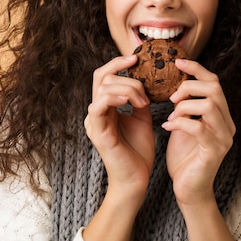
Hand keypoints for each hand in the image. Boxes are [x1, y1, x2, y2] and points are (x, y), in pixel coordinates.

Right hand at [84, 55, 154, 201]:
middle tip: (143, 81)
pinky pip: (98, 106)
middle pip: (100, 77)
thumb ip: (140, 100)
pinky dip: (115, 97)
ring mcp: (95, 122)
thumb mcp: (142, 119)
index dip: (117, 64)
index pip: (104, 76)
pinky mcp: (98, 132)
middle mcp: (96, 113)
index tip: (136, 60)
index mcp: (105, 108)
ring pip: (102, 88)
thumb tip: (146, 81)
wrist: (137, 180)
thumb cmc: (139, 153)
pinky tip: (132, 100)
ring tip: (144, 101)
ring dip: (127, 88)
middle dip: (123, 73)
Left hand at [162, 59, 235, 206]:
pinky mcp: (214, 151)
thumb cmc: (184, 157)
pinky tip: (168, 128)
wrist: (188, 190)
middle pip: (215, 90)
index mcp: (222, 116)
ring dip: (184, 106)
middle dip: (190, 86)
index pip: (215, 82)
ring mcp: (223, 138)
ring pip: (209, 105)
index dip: (197, 69)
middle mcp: (227, 125)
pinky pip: (198, 127)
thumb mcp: (184, 125)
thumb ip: (185, 106)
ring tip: (171, 115)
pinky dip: (180, 123)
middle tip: (172, 96)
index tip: (177, 62)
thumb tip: (175, 84)